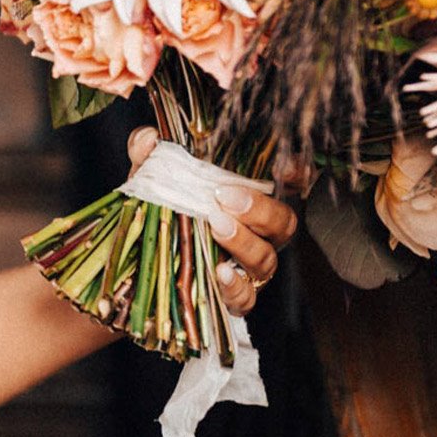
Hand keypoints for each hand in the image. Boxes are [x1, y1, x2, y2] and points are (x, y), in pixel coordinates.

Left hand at [125, 128, 299, 319]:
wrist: (137, 258)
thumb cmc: (159, 210)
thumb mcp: (150, 178)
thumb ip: (148, 153)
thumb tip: (150, 139)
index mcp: (249, 201)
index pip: (291, 186)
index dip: (300, 176)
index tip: (288, 167)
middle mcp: (259, 234)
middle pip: (283, 223)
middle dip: (258, 209)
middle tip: (224, 198)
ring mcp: (249, 267)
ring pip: (267, 259)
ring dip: (244, 242)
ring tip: (217, 226)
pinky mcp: (232, 296)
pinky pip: (246, 297)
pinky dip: (236, 286)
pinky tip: (219, 272)